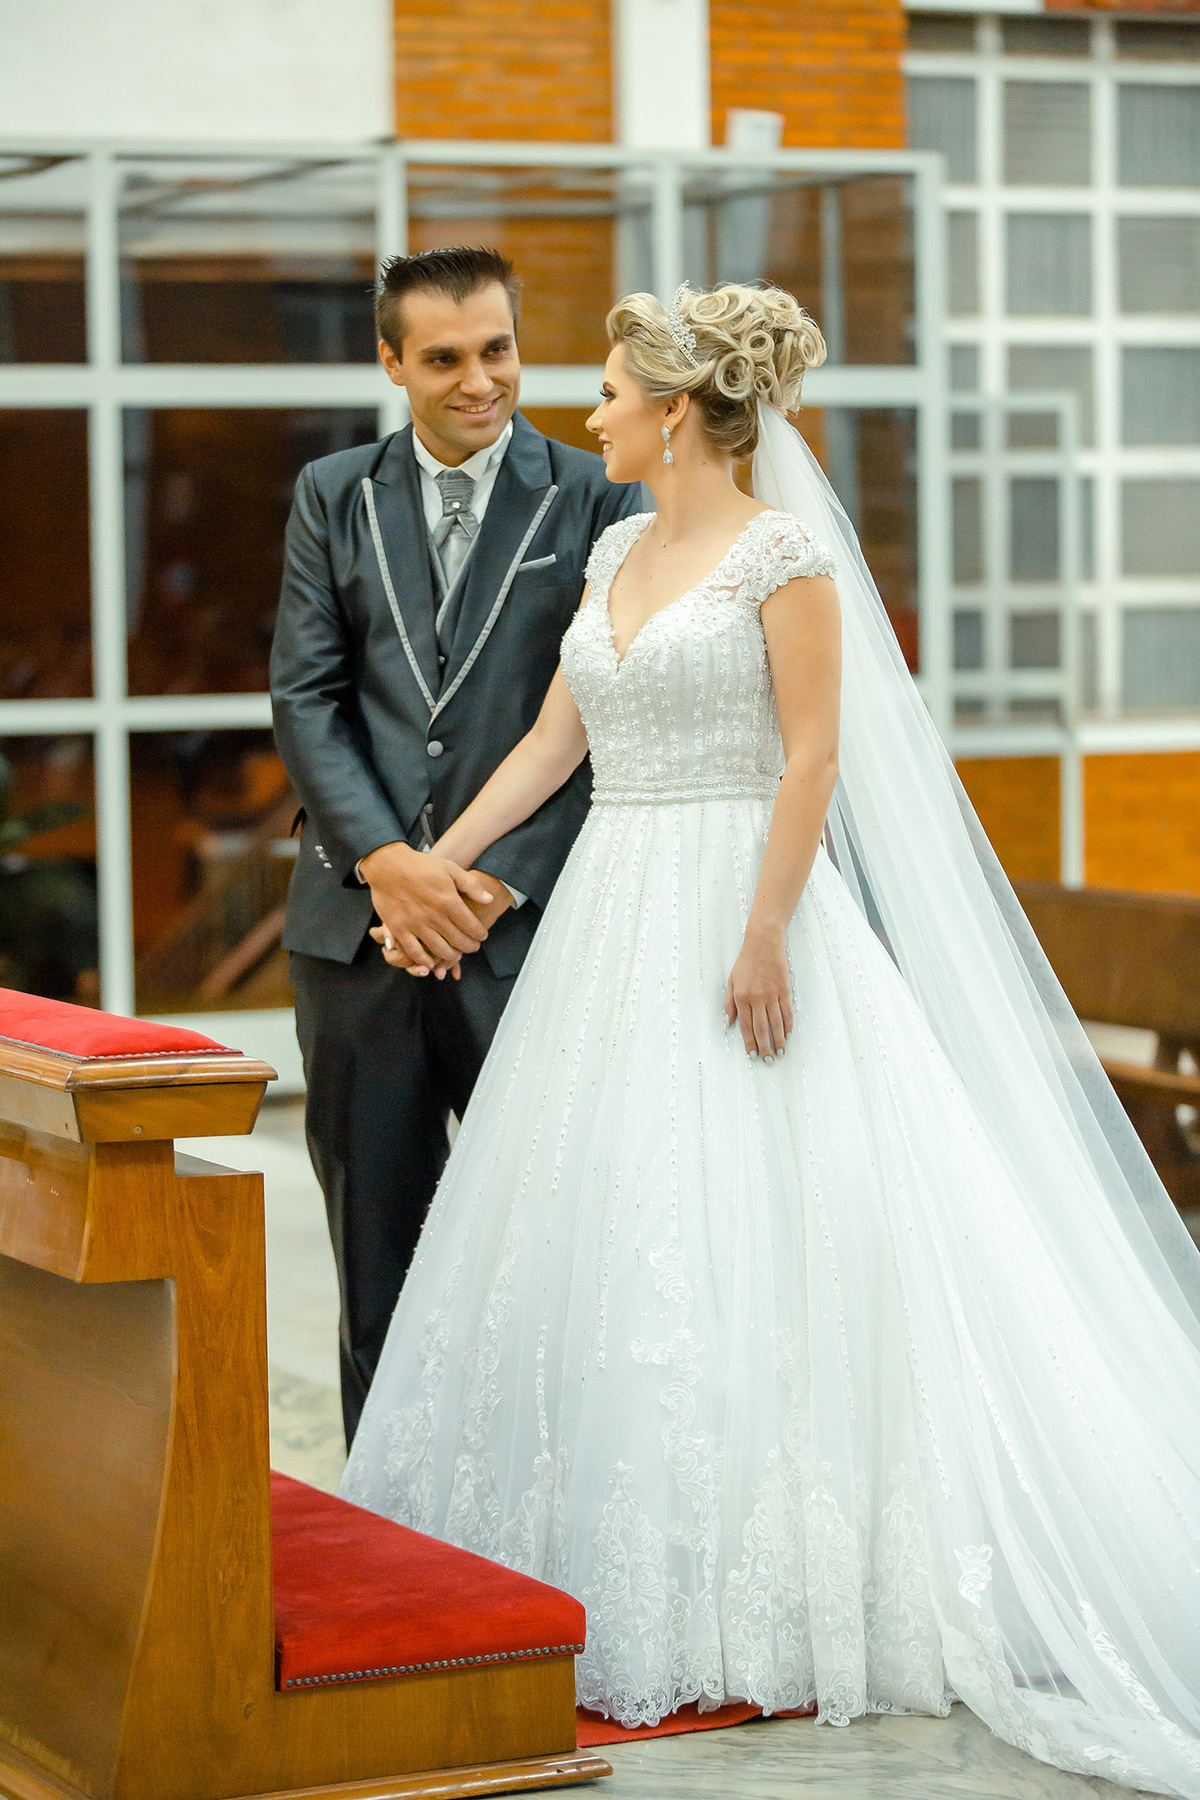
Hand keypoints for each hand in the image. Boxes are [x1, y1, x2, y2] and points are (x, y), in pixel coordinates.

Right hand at [370, 864, 514, 978]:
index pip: (471, 926)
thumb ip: (471, 885)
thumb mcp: (450, 868)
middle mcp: (434, 916)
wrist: (388, 865)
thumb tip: (489, 900)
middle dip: (469, 947)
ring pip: (439, 950)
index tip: (481, 936)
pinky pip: (414, 952)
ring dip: (451, 956)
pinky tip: (430, 962)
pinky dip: (424, 960)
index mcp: (449, 901)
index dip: (479, 934)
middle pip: (458, 941)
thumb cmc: (420, 865)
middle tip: (472, 947)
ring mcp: (416, 924)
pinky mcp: (399, 929)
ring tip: (456, 955)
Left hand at [724, 923, 792, 1061]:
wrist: (763, 943)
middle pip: (762, 1028)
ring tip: (780, 1052)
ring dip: (778, 1040)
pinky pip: (786, 1011)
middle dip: (765, 1047)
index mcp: (741, 997)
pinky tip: (787, 1034)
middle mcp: (757, 997)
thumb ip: (729, 1004)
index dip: (750, 1042)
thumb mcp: (732, 981)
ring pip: (776, 1023)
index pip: (746, 1026)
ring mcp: (772, 994)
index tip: (753, 1054)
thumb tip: (729, 1024)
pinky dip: (787, 1024)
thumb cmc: (746, 962)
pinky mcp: (784, 989)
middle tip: (769, 1060)